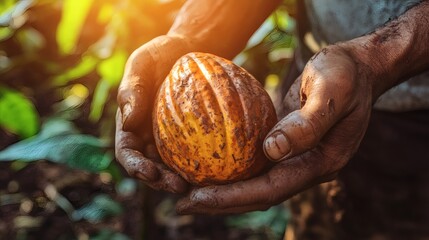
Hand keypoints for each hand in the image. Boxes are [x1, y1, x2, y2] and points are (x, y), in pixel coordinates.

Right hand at [115, 35, 191, 192]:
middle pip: (150, 168)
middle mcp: (148, 137)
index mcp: (130, 126)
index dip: (136, 167)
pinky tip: (216, 170)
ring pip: (172, 167)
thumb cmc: (160, 55)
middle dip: (161, 182)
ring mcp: (170, 139)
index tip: (149, 173)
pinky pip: (195, 154)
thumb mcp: (141, 64)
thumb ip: (132, 90)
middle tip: (179, 186)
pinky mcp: (191, 136)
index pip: (128, 153)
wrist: (188, 50)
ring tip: (198, 186)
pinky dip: (201, 165)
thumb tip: (128, 122)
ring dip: (182, 180)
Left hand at [176, 45, 373, 213]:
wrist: (358, 67)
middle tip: (181, 204)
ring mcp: (297, 158)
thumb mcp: (333, 92)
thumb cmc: (346, 74)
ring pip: (255, 182)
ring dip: (222, 190)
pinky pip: (256, 163)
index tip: (197, 197)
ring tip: (186, 190)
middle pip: (258, 195)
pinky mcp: (287, 145)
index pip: (271, 189)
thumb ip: (308, 124)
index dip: (233, 197)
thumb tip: (272, 151)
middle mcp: (306, 167)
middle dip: (220, 202)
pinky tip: (208, 163)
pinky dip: (232, 168)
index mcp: (321, 163)